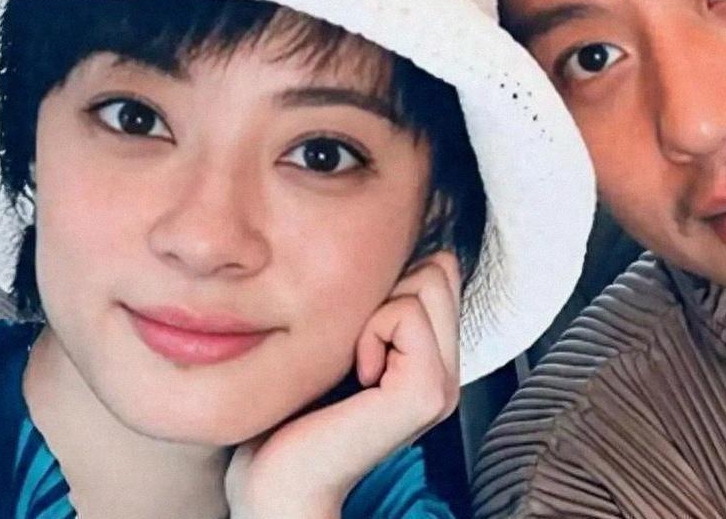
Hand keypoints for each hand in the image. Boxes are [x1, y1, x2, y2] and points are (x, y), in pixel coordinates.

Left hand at [225, 251, 461, 518]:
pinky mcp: (427, 391)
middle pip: (440, 267)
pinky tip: (358, 376)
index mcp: (435, 360)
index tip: (358, 332)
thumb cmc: (293, 410)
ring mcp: (444, 384)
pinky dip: (370, 332)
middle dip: (388, 289)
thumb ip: (377, 305)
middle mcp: (449, 372)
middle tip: (358, 346)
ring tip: (357, 362)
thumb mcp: (345, 340)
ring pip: (426, 281)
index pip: (441, 268)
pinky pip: (404, 313)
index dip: (393, 280)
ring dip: (376, 310)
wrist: (276, 478)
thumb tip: (390, 247)